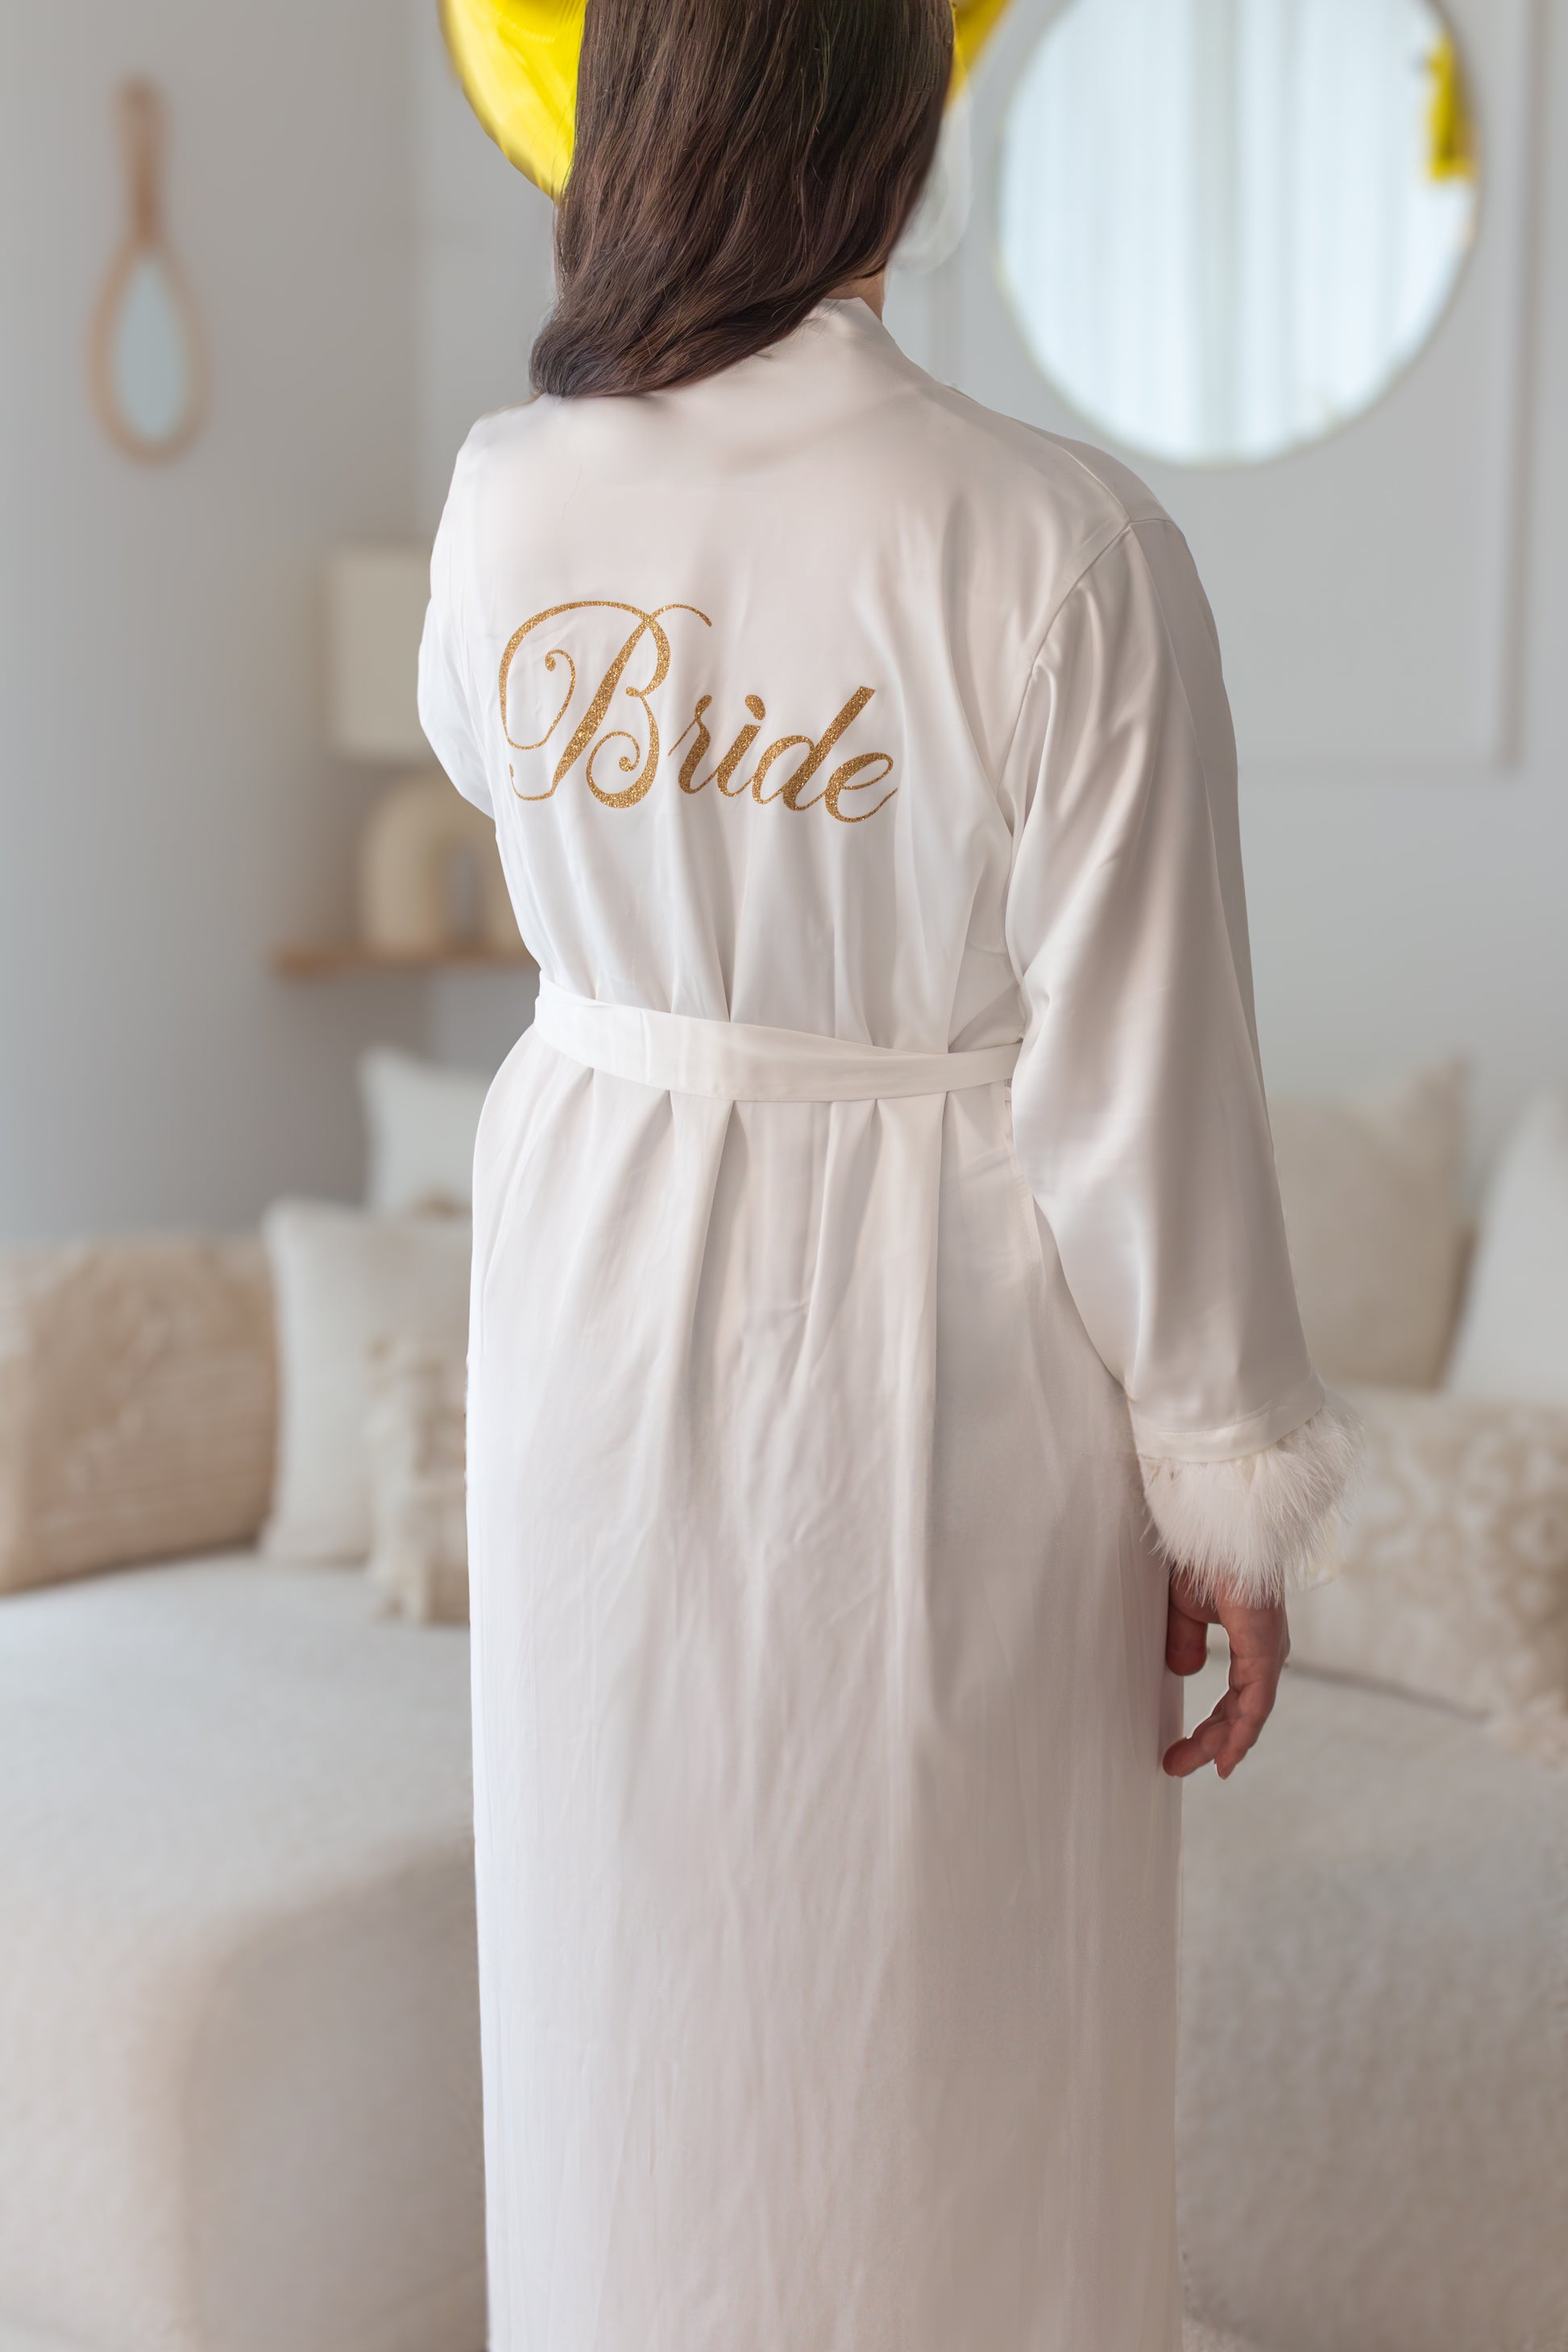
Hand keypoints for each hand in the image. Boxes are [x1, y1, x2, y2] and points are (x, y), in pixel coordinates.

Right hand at [1161, 1573, 1289, 1779]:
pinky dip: (1240, 1733)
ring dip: (1218, 1743)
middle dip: (1209, 1741)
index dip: (1214, 1726)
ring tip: (1184, 1764)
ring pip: (1248, 1715)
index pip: (1235, 1697)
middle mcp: (1265, 1652)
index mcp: (1251, 1641)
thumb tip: (1186, 1671)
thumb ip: (1186, 1640)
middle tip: (1176, 1762)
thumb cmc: (1201, 1557)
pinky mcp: (1264, 1651)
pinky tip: (1224, 1757)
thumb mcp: (1184, 1607)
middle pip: (1241, 1712)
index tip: (1187, 1747)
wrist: (1215, 1530)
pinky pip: (1255, 1705)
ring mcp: (1268, 1653)